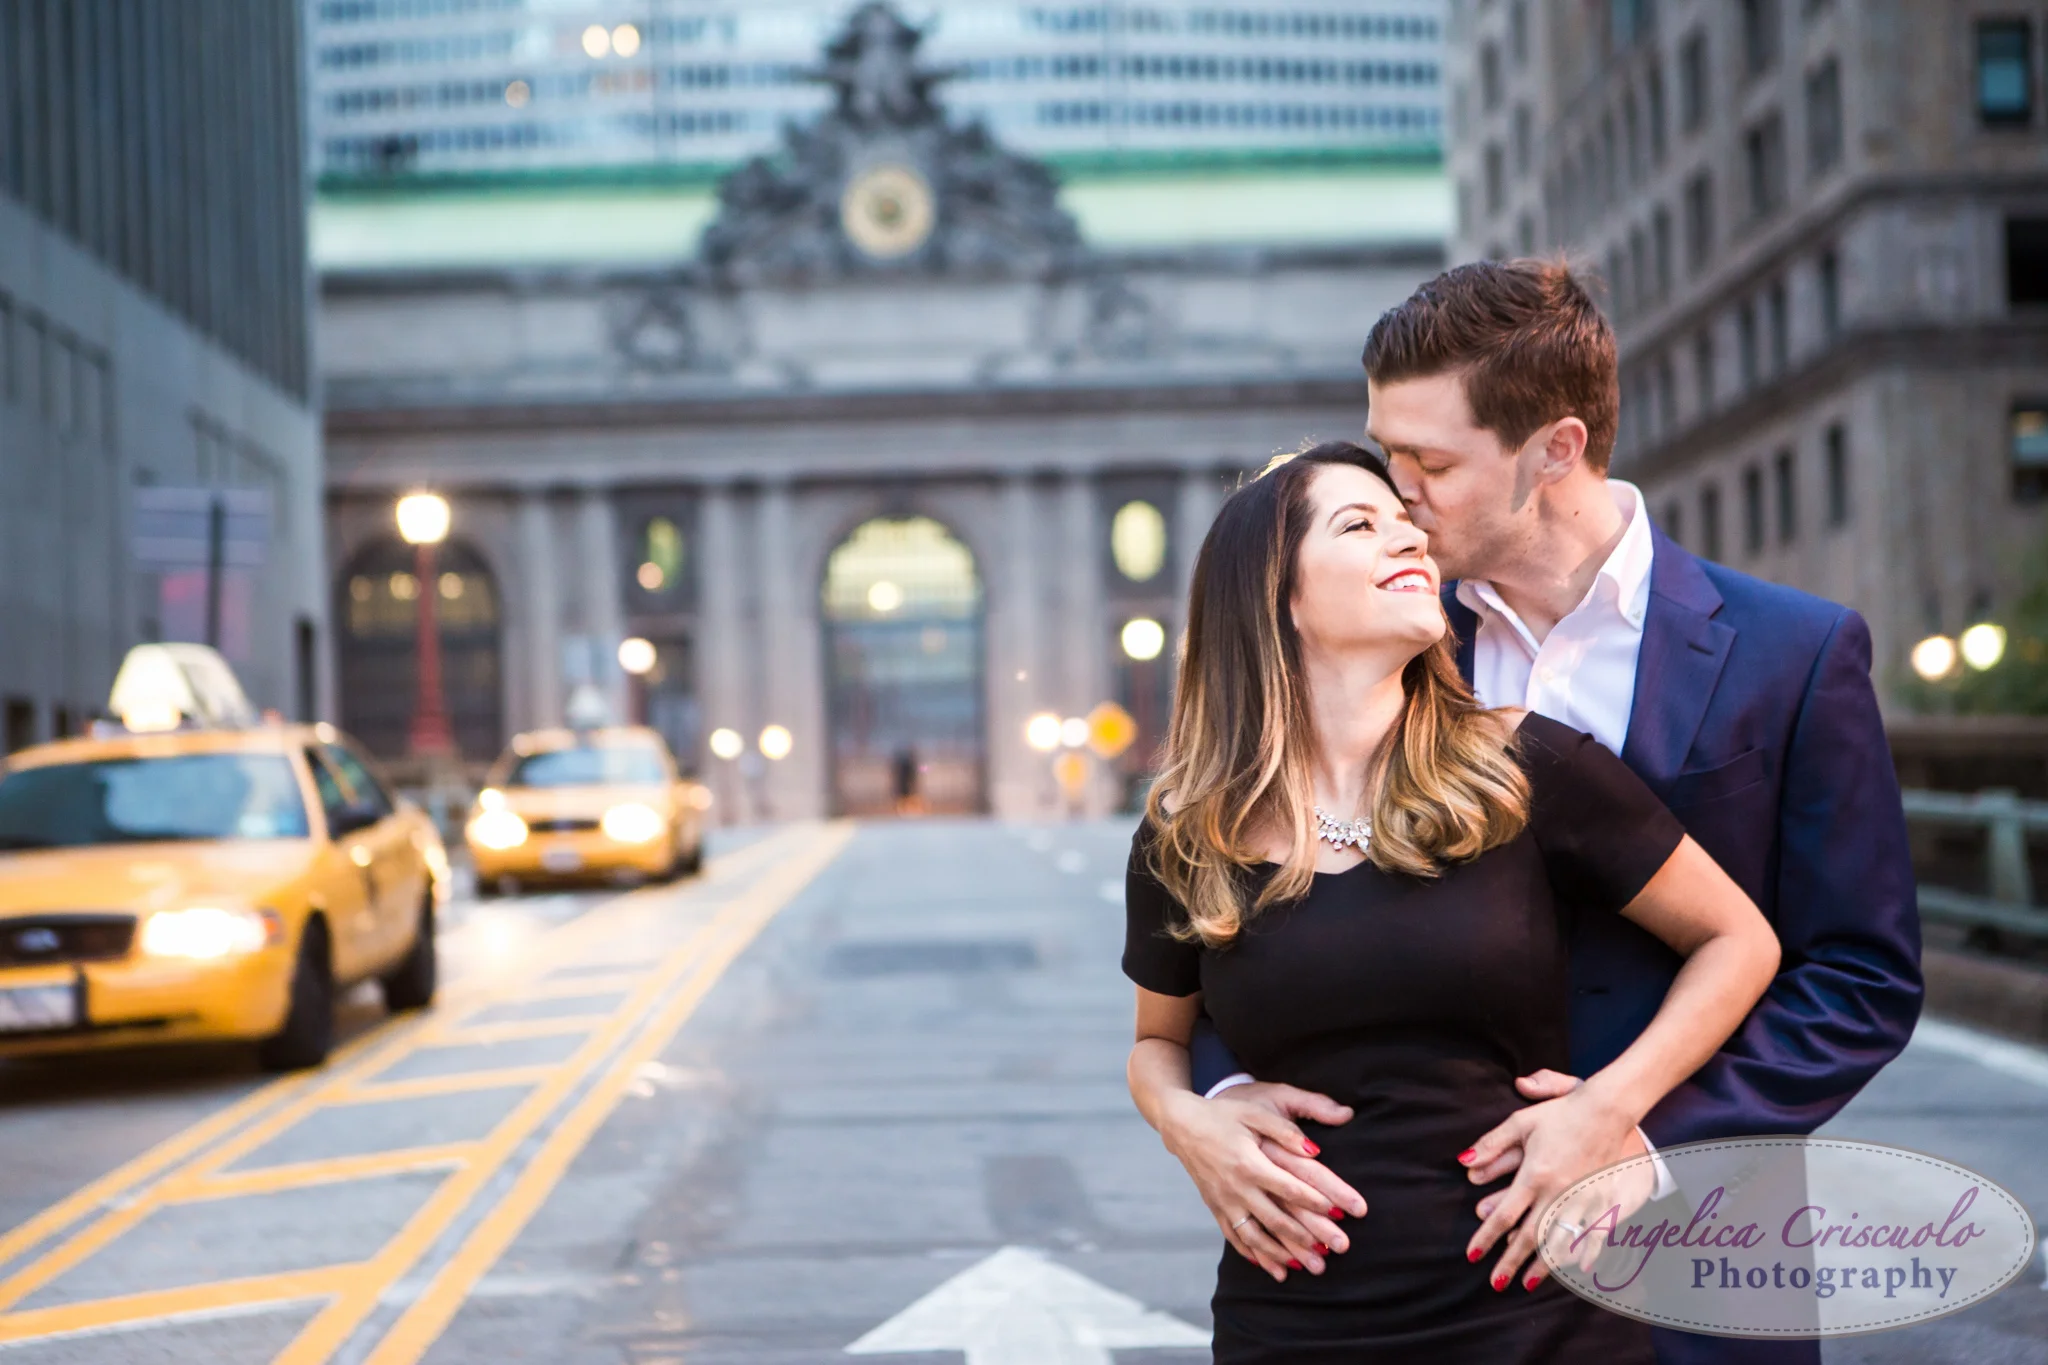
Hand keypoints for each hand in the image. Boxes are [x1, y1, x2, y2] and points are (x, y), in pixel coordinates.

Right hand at [1157, 1083, 1366, 1281]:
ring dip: (1282, 1254)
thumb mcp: (1254, 1113)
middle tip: (1335, 1250)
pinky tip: (1273, 1268)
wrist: (1182, 1124)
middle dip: (1307, 1238)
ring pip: (1256, 1236)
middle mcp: (1235, 1188)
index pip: (1288, 1188)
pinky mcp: (1215, 1208)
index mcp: (1248, 1163)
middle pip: (1275, 1219)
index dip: (1315, 1201)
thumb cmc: (1223, 1115)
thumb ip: (1284, 1131)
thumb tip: (1314, 1150)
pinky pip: (1235, 1238)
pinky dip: (1254, 1255)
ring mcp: (1223, 1202)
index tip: (1339, 1212)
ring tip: (1308, 1267)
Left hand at [1459, 1078, 1644, 1293]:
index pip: (1504, 1215)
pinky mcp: (1601, 1199)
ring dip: (1541, 1266)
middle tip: (1495, 1285)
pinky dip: (1582, 1253)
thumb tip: (1462, 1163)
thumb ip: (1491, 1144)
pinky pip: (1591, 1234)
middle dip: (1510, 1263)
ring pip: (1558, 1241)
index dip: (1487, 1237)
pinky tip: (1575, 1270)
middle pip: (1529, 1236)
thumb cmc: (1560, 1114)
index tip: (1472, 1256)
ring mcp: (1581, 1198)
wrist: (1606, 1110)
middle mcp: (1557, 1192)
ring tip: (1526, 1285)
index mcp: (1534, 1175)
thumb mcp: (1520, 1123)